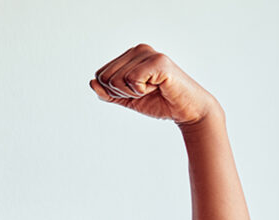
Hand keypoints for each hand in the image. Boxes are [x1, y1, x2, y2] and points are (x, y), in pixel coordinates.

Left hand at [90, 44, 220, 125]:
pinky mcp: (158, 62)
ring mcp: (149, 53)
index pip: (100, 75)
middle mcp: (138, 49)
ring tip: (152, 89)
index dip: (113, 92)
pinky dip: (141, 91)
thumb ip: (107, 93)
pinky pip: (131, 79)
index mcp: (130, 55)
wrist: (186, 110)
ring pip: (117, 79)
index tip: (135, 92)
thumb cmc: (159, 102)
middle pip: (105, 77)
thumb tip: (92, 82)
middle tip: (144, 92)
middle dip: (121, 93)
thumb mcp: (127, 98)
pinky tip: (157, 87)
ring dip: (132, 92)